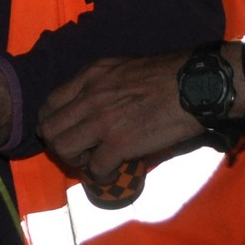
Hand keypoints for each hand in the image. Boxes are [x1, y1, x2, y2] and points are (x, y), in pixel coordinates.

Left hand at [39, 48, 207, 180]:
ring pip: (63, 148)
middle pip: (49, 129)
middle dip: (59, 145)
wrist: (195, 86)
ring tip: (93, 161)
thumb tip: (91, 106)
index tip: (65, 132)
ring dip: (75, 160)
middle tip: (78, 151)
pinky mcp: (119, 143)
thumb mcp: (123, 68)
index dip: (52, 123)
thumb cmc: (167, 75)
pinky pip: (95, 168)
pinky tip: (112, 171)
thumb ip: (101, 84)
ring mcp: (102, 120)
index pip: (50, 103)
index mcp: (90, 76)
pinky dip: (101, 175)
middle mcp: (89, 96)